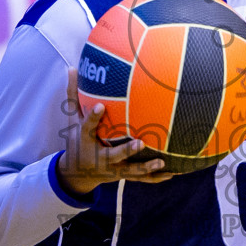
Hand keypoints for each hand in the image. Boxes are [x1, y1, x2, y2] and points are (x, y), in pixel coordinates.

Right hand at [56, 68, 177, 196]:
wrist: (76, 173)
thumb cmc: (78, 140)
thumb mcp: (73, 119)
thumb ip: (74, 95)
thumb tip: (73, 67)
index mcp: (86, 141)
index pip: (88, 127)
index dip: (93, 117)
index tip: (101, 106)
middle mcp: (100, 157)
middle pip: (114, 155)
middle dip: (126, 151)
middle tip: (141, 143)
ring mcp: (112, 169)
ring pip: (130, 170)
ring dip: (146, 168)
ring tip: (162, 161)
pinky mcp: (122, 175)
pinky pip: (140, 178)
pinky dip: (155, 177)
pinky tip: (172, 174)